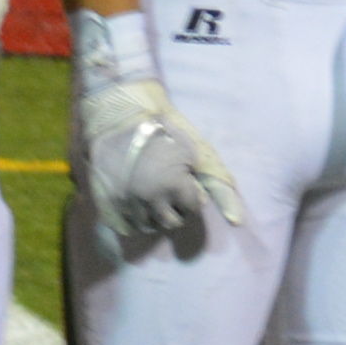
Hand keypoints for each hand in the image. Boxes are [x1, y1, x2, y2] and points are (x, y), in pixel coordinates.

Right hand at [78, 74, 242, 256]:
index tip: (185, 185)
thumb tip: (237, 221)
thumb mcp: (195, 153)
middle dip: (175, 210)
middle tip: (169, 193)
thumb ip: (218, 187)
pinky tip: (136, 202)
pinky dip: (134, 218)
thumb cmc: (163, 131)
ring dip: (154, 215)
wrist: (120, 119)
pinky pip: (126, 225)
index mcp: (175, 186)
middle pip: (171, 223)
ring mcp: (128, 202)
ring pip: (147, 226)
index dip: (191, 197)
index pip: (192, 209)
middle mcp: (151, 199)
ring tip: (153, 197)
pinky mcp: (109, 201)